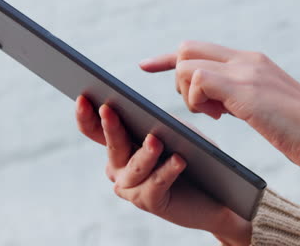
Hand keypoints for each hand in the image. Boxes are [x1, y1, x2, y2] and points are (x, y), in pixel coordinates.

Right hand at [75, 95, 251, 245]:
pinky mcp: (151, 203)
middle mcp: (120, 168)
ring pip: (135, 167)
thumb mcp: (176, 133)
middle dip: (111, 128)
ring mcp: (132, 188)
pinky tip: (179, 160)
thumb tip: (146, 116)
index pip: (96, 131)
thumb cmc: (194, 157)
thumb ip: (157, 124)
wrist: (216, 194)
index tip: (83, 97)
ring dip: (145, 153)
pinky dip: (168, 171)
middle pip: (113, 146)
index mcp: (120, 147)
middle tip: (108, 109)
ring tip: (155, 139)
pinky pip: (156, 184)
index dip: (87, 116)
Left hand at [139, 41, 299, 166]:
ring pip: (188, 64)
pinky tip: (218, 116)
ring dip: (190, 93)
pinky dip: (198, 100)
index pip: (200, 48)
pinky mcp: (245, 88)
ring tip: (215, 114)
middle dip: (178, 76)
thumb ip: (234, 94)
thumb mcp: (260, 104)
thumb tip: (208, 97)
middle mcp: (246, 59)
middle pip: (188, 49)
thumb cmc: (294, 128)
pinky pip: (199, 81)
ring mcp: (245, 71)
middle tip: (199, 105)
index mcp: (250, 61)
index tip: (146, 66)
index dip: (169, 58)